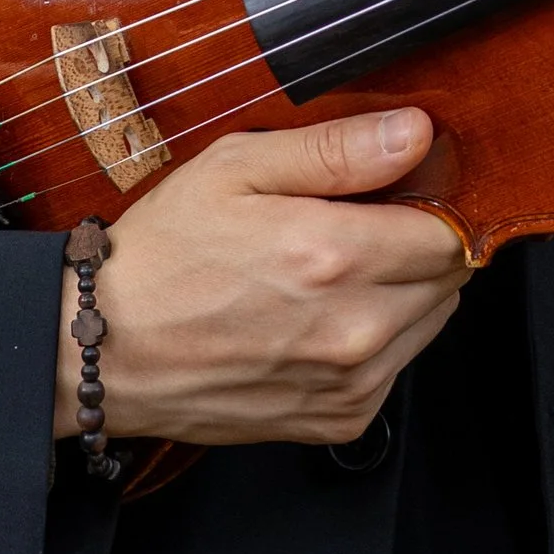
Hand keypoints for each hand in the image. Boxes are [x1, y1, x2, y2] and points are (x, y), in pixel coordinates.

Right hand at [50, 107, 466, 447]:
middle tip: (360, 225)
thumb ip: (337, 149)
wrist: (104, 349)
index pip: (450, 230)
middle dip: (420, 246)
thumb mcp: (236, 167)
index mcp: (333, 255)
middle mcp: (353, 328)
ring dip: (404, 293)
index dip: (432, 202)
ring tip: (332, 272)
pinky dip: (378, 340)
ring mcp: (349, 382)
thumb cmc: (162, 254)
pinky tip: (321, 317)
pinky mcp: (339, 420)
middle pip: (449, 279)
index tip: (402, 190)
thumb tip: (415, 133)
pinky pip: (397, 368)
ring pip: (430, 323)